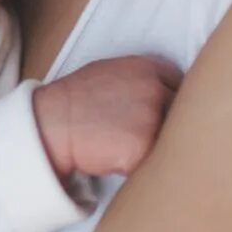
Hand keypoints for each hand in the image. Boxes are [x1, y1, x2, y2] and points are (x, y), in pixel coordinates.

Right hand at [32, 56, 181, 179]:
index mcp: (147, 68)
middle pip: (180, 112)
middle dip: (166, 124)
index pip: (179, 84)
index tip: (159, 112)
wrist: (50, 123)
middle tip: (140, 132)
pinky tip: (117, 156)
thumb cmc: (75, 102)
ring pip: (170, 138)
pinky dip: (139, 163)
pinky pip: (153, 161)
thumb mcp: (110, 72)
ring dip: (154, 145)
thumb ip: (141, 79)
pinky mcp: (142, 146)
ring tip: (124, 143)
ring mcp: (150, 117)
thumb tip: (161, 93)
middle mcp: (154, 89)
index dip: (170, 101)